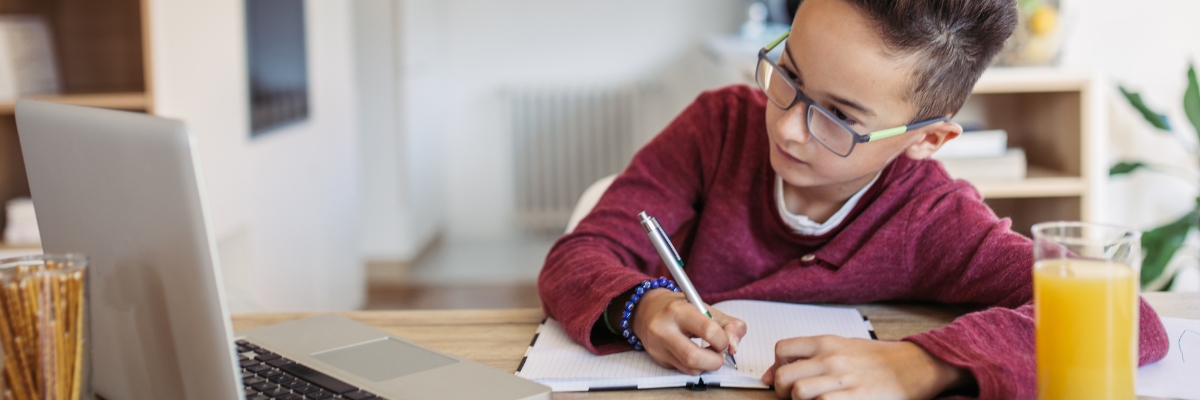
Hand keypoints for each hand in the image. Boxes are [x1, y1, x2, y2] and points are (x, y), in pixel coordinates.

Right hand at [631, 288, 746, 374]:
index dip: (723, 340)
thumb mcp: (704, 307)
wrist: (647, 310)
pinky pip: (684, 370)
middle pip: (694, 357)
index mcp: (678, 310)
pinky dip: (696, 366)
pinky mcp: (658, 358)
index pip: (708, 330)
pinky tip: (695, 354)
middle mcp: (664, 329)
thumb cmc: (680, 307)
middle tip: (719, 354)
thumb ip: (727, 324)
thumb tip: (734, 346)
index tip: (724, 340)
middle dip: (715, 361)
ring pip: (690, 368)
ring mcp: (658, 346)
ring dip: (707, 365)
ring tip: (707, 353)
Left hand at [762, 335, 971, 399]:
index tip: (781, 379)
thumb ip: (811, 355)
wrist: (914, 366)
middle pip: (785, 377)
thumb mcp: (843, 346)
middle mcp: (831, 359)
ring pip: (799, 393)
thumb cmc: (877, 359)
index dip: (776, 367)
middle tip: (792, 397)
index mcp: (826, 342)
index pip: (782, 350)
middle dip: (782, 391)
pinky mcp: (854, 397)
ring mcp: (842, 379)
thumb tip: (775, 373)